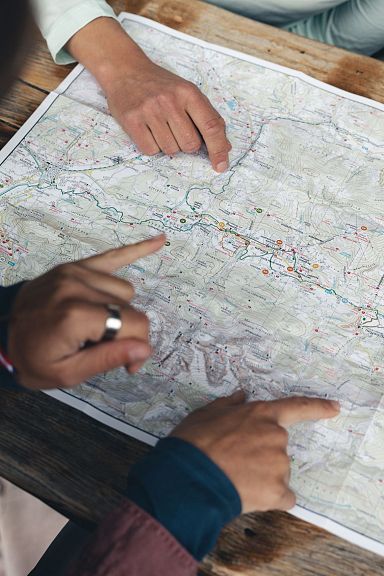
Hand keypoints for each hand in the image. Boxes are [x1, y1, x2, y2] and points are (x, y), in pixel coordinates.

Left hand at [7, 235, 164, 389]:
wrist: (0, 335)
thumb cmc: (33, 358)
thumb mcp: (67, 373)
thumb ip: (107, 359)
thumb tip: (144, 349)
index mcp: (75, 315)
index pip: (133, 324)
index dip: (137, 348)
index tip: (129, 366)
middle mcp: (77, 287)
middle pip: (130, 307)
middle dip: (127, 331)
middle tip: (108, 349)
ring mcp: (75, 272)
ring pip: (124, 289)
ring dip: (119, 309)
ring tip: (98, 325)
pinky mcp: (74, 266)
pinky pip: (112, 256)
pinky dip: (137, 249)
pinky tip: (159, 241)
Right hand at [67, 18, 230, 171]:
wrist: (125, 70)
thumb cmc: (160, 85)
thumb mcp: (187, 92)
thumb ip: (207, 117)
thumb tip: (225, 147)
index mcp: (188, 93)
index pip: (211, 126)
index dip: (218, 149)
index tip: (221, 165)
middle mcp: (170, 101)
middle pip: (190, 144)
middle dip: (186, 144)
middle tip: (176, 129)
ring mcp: (150, 111)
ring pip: (170, 150)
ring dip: (168, 144)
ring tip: (159, 126)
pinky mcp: (131, 121)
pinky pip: (150, 150)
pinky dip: (152, 146)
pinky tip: (148, 130)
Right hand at [171, 391, 339, 512]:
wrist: (189, 478)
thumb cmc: (193, 442)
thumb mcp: (205, 413)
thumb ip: (228, 405)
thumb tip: (241, 396)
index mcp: (261, 414)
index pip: (296, 407)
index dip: (317, 407)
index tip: (335, 408)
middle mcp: (276, 437)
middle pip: (277, 447)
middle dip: (261, 454)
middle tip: (235, 461)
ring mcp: (279, 465)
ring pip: (277, 473)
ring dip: (262, 476)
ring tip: (234, 478)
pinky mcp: (277, 492)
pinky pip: (282, 497)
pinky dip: (270, 499)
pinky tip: (247, 495)